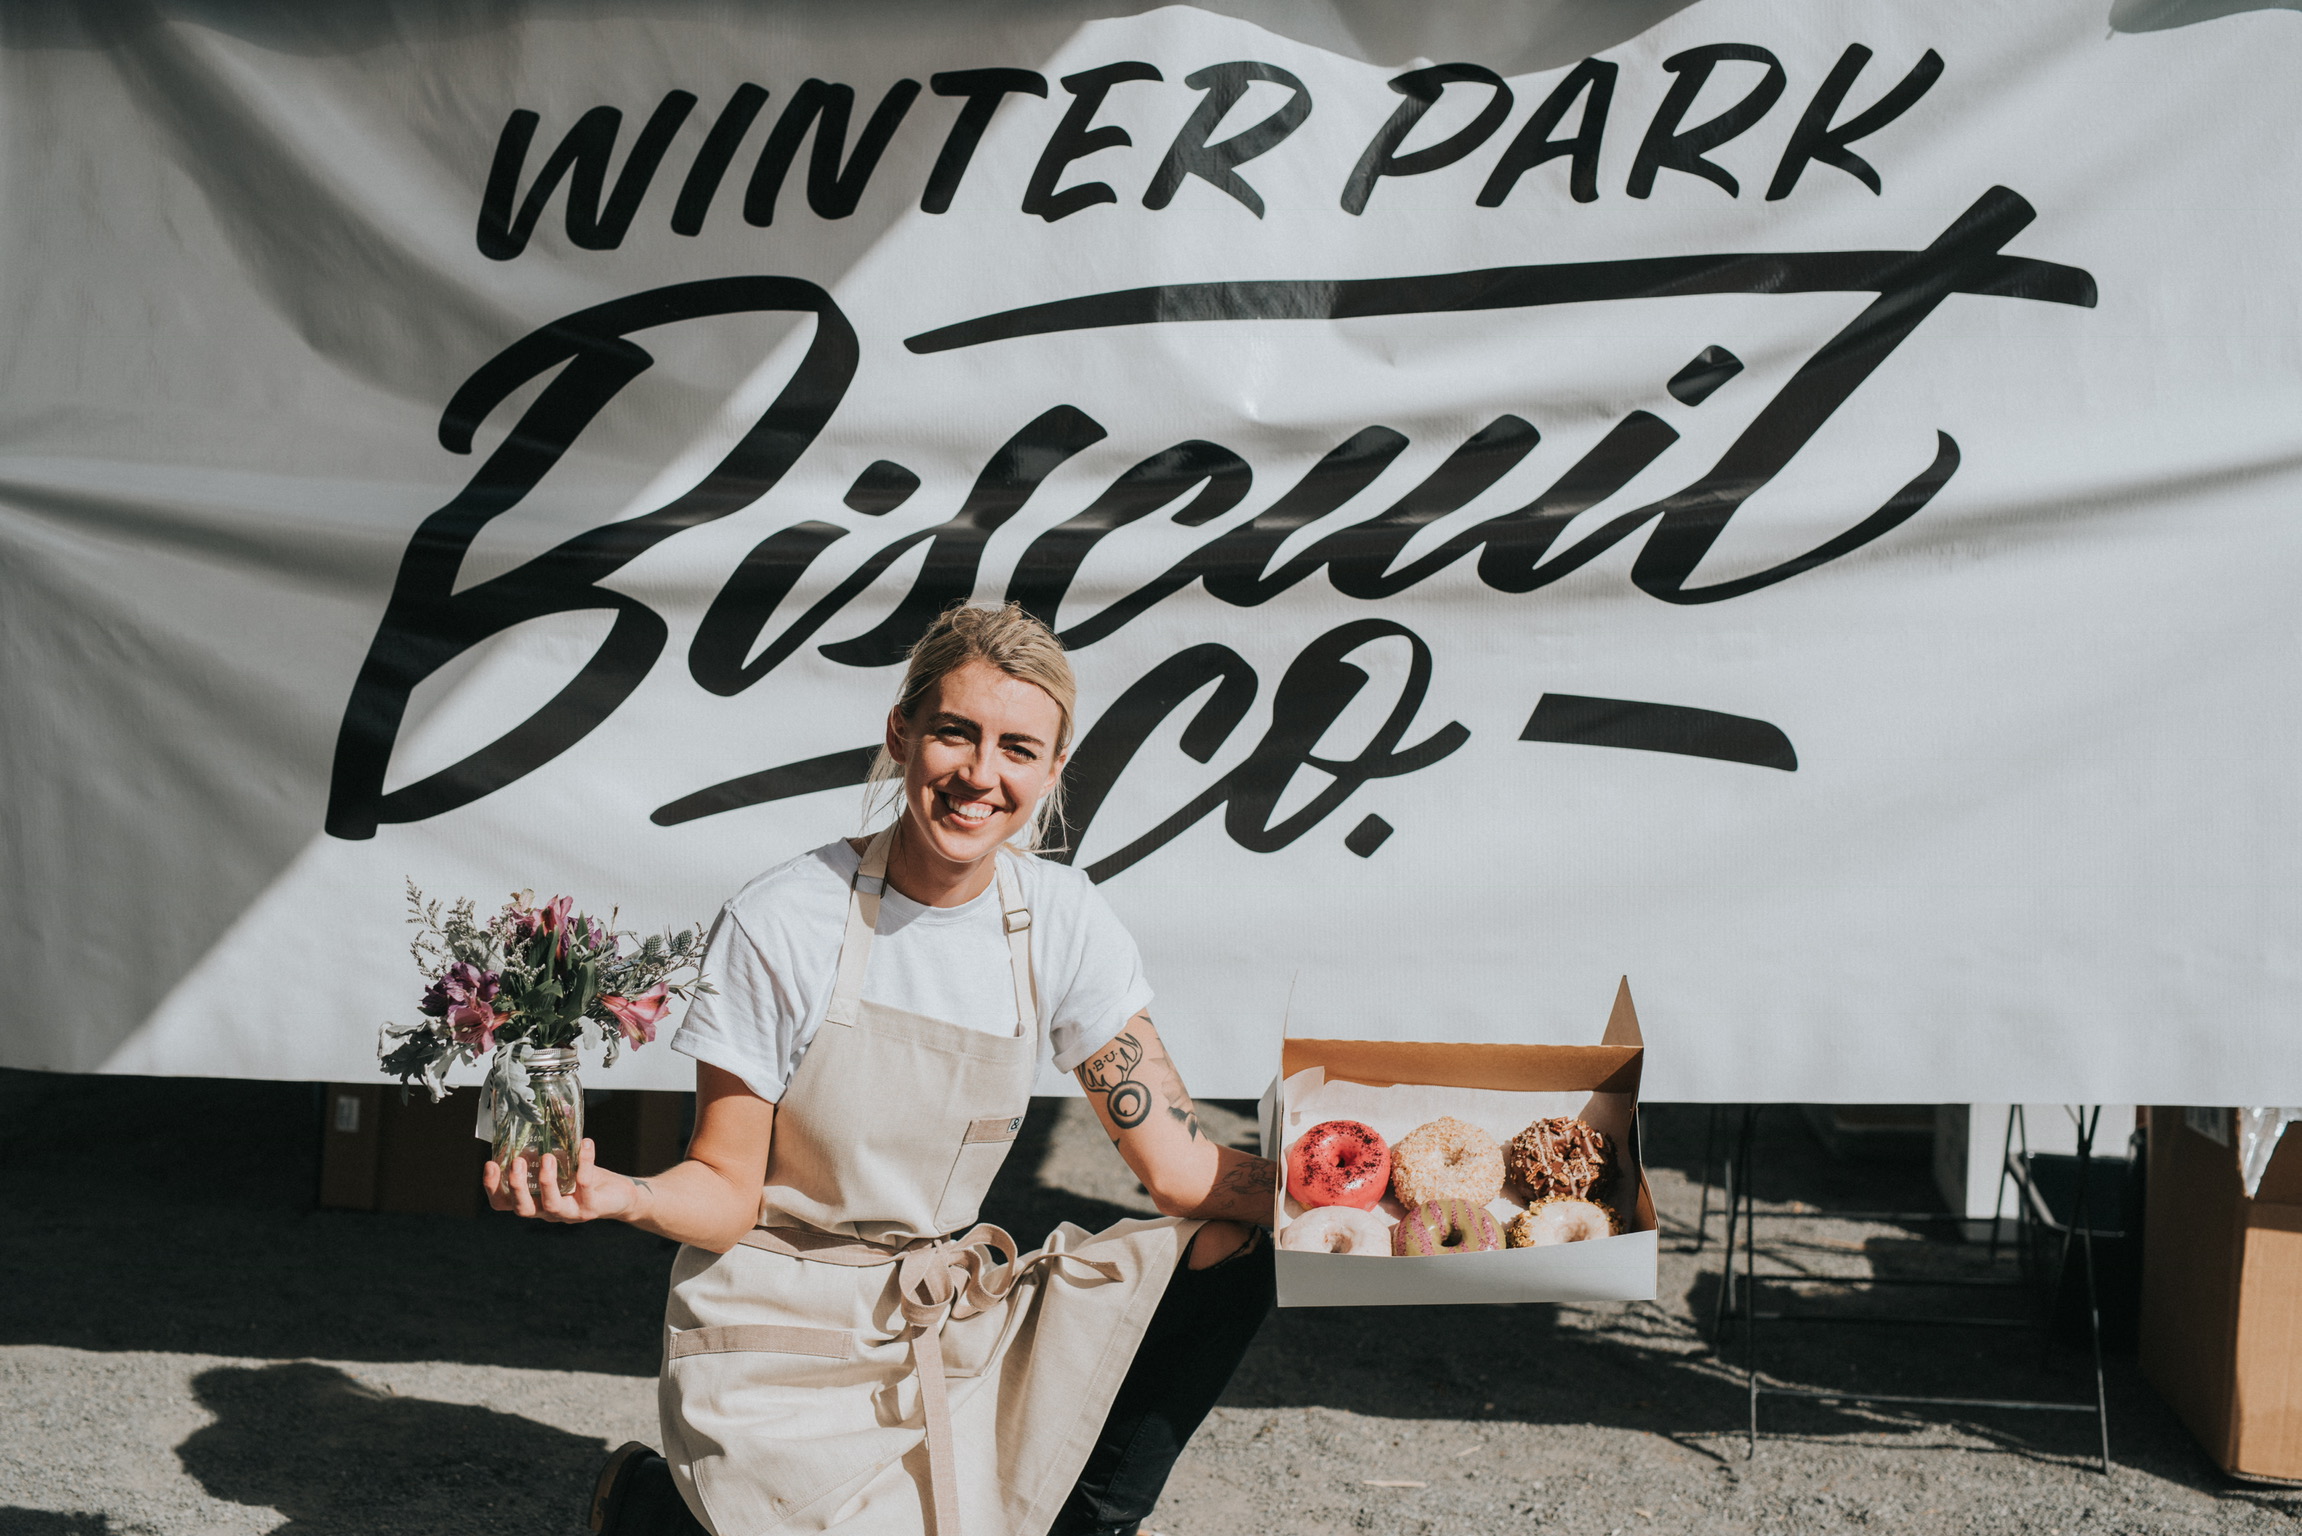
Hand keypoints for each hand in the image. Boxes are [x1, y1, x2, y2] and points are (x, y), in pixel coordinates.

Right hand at [482, 1138, 644, 1223]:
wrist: (617, 1196)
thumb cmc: (582, 1177)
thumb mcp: (559, 1163)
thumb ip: (542, 1151)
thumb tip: (529, 1120)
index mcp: (534, 1200)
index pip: (504, 1203)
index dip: (493, 1188)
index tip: (490, 1164)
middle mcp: (547, 1211)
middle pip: (523, 1209)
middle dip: (517, 1187)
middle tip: (516, 1162)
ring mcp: (570, 1213)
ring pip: (552, 1205)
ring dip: (547, 1181)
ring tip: (547, 1156)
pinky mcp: (591, 1208)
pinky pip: (585, 1185)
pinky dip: (584, 1163)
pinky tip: (586, 1143)